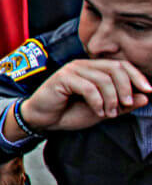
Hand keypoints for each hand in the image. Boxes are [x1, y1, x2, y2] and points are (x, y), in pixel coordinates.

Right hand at [20, 59, 149, 131]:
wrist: (43, 120)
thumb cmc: (68, 113)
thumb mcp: (102, 110)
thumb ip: (121, 105)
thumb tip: (145, 97)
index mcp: (93, 69)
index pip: (120, 65)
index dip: (136, 76)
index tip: (148, 91)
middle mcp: (83, 65)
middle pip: (115, 68)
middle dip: (125, 87)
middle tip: (127, 104)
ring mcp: (72, 70)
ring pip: (103, 79)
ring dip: (111, 99)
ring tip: (109, 113)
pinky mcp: (62, 78)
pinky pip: (88, 87)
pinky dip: (97, 102)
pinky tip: (97, 111)